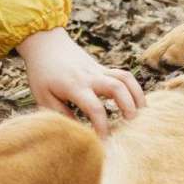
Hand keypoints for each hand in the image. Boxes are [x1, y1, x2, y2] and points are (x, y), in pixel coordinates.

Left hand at [16, 27, 145, 136]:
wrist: (46, 43)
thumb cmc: (42, 72)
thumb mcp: (43, 96)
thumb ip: (60, 114)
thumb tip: (77, 131)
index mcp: (74, 86)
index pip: (94, 107)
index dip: (102, 126)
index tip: (104, 141)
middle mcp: (90, 76)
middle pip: (117, 88)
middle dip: (128, 106)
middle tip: (132, 124)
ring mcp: (99, 70)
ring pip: (125, 78)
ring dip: (137, 95)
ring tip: (142, 113)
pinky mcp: (103, 68)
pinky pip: (123, 75)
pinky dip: (133, 88)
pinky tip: (136, 102)